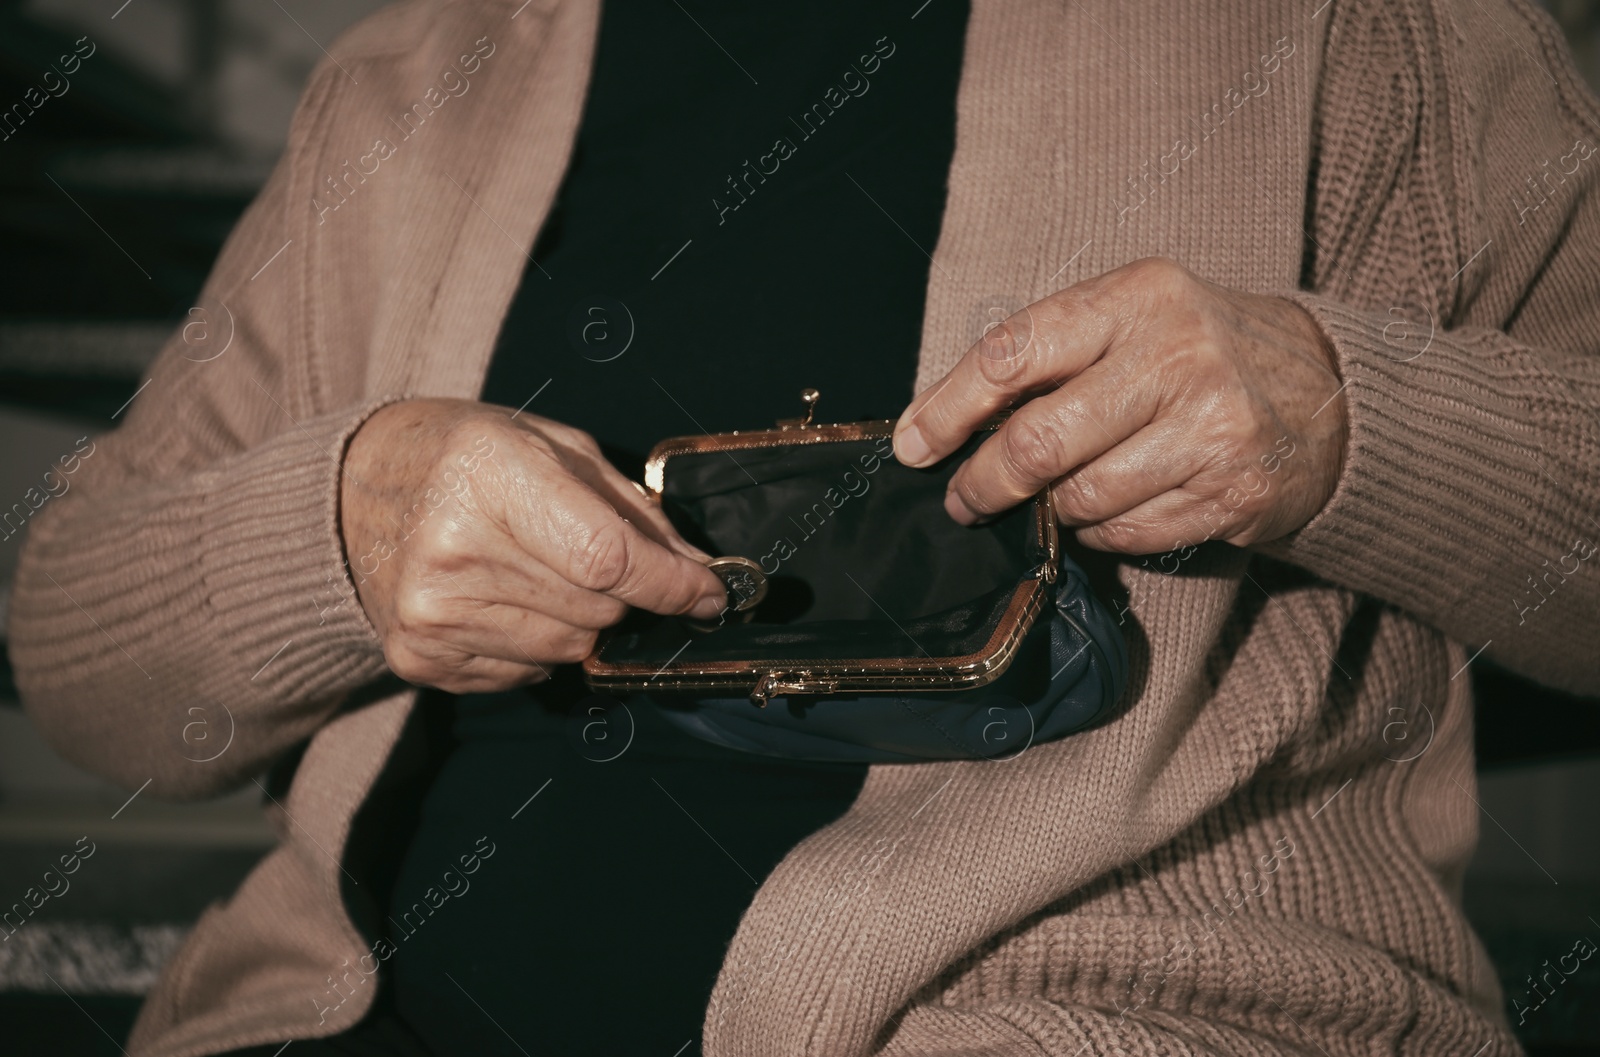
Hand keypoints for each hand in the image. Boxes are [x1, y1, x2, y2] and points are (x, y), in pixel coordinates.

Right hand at [339, 399, 724, 692]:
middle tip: (591, 559)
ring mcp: (431, 610)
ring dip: (578, 621)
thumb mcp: (554, 447)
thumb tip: (696, 574)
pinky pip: (525, 673)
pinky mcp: (417, 655)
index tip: (710, 594)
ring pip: (568, 650)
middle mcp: (453, 546)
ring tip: (536, 573)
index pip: (607, 557)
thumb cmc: (468, 457)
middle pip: (596, 609)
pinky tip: (500, 600)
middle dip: (621, 594)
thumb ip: (632, 511)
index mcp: (491, 475)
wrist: (351, 490)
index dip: (672, 584)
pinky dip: (534, 645)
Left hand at [892, 257, 1346, 552]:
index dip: (948, 408)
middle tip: (965, 501)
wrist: (1328, 393)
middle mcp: (1177, 357)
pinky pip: (1128, 535)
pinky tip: (1117, 507)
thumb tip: (946, 422)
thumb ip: (1051, 355)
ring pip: (1081, 499)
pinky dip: (1103, 533)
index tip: (912, 446)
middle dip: (985, 483)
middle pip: (1039, 442)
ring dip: (1054, 511)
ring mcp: (1212, 428)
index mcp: (1136, 297)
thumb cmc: (1199, 351)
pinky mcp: (1234, 493)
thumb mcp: (1132, 316)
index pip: (1013, 353)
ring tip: (1062, 496)